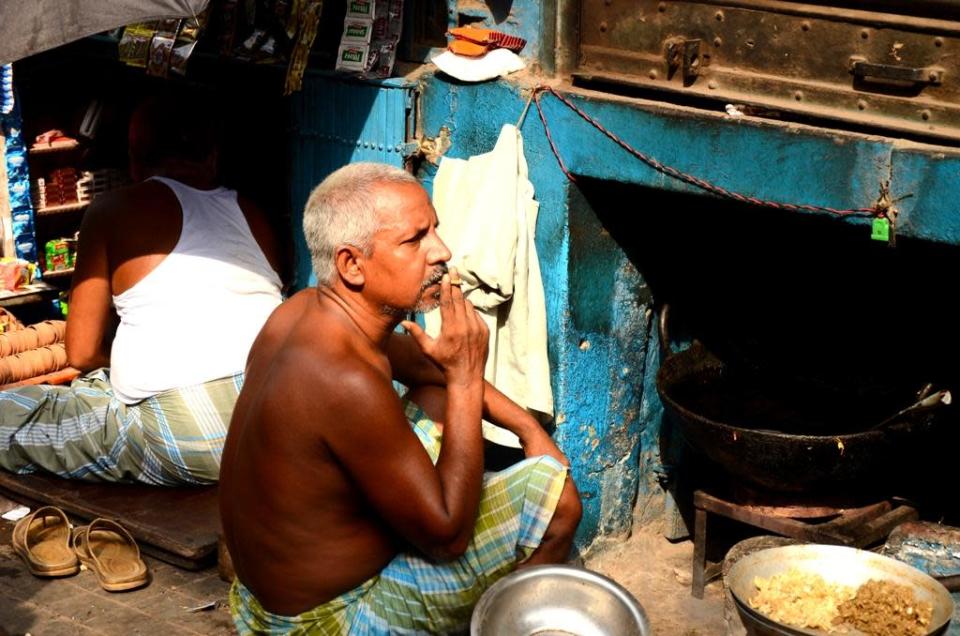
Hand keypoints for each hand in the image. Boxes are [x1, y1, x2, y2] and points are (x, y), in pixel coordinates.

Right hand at [401, 268, 488, 386]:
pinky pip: (476, 314)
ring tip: (455, 292)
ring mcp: (477, 328)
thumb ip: (417, 334)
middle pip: (460, 299)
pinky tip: (462, 312)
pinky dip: (469, 311)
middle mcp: (466, 327)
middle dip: (456, 284)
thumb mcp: (428, 350)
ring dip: (461, 299)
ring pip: (468, 305)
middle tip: (453, 270)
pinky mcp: (484, 330)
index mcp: (451, 329)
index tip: (446, 276)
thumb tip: (403, 323)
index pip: (448, 303)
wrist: (466, 376)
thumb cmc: (444, 364)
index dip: (447, 288)